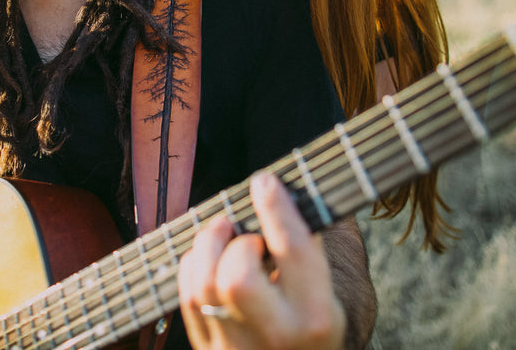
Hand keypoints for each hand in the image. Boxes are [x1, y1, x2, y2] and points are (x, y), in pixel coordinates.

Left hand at [178, 172, 345, 349]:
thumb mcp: (328, 297)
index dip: (276, 210)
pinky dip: (193, 268)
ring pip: (204, 287)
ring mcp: (237, 348)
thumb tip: (283, 194)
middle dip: (236, 243)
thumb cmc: (312, 328)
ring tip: (224, 234)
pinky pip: (187, 300)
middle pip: (238, 278)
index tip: (265, 182)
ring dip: (208, 248)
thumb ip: (308, 250)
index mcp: (314, 316)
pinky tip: (209, 259)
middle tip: (246, 234)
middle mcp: (275, 334)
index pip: (293, 252)